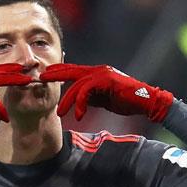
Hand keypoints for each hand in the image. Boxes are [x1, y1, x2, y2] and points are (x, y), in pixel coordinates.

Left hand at [39, 64, 173, 121]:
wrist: (145, 102)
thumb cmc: (126, 101)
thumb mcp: (102, 99)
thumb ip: (90, 97)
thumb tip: (77, 101)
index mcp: (96, 73)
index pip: (72, 70)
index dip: (58, 72)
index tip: (44, 75)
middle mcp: (97, 70)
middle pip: (70, 71)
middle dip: (54, 75)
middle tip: (40, 80)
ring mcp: (102, 73)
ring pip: (77, 85)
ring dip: (67, 101)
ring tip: (60, 113)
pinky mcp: (107, 80)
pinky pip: (87, 91)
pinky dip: (80, 104)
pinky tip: (79, 116)